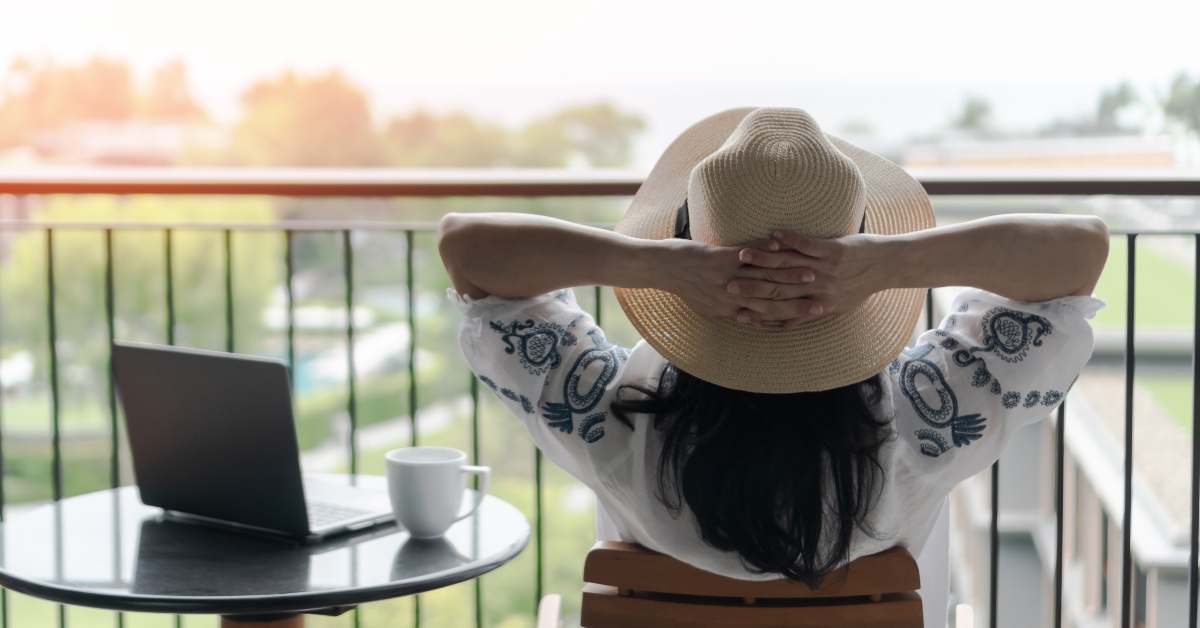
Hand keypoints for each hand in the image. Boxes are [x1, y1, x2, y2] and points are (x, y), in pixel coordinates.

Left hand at [658, 237, 810, 320]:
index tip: (816, 312)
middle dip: (799, 297)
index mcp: (730, 309)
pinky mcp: (718, 259)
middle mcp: (730, 296)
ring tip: (812, 270)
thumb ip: (735, 314)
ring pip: (763, 277)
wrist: (660, 269)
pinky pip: (745, 254)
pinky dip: (763, 249)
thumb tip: (758, 322)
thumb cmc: (686, 288)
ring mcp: (725, 277)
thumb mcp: (710, 308)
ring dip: (788, 272)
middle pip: (770, 298)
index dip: (793, 314)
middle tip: (823, 295)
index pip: (768, 314)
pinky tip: (781, 243)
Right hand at [727, 229, 889, 327]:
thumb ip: (808, 315)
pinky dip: (792, 238)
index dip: (758, 307)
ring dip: (766, 258)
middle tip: (728, 283)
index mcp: (818, 303)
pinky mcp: (836, 250)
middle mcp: (821, 288)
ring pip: (791, 264)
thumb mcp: (837, 307)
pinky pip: (810, 244)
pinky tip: (774, 232)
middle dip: (753, 285)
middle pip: (780, 287)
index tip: (736, 306)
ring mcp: (828, 268)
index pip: (782, 306)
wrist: (889, 265)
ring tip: (743, 255)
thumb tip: (783, 327)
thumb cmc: (861, 286)